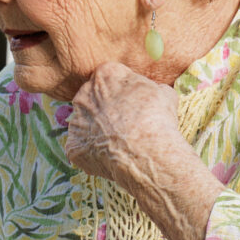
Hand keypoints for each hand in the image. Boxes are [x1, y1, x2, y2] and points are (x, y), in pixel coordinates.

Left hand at [64, 61, 220, 239]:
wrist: (149, 154)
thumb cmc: (164, 123)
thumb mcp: (166, 95)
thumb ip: (151, 90)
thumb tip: (158, 94)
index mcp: (107, 75)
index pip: (108, 77)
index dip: (120, 93)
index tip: (130, 107)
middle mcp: (84, 96)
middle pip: (91, 101)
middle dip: (104, 113)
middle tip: (125, 130)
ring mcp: (75, 123)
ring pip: (84, 126)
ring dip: (98, 136)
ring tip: (121, 150)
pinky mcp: (73, 148)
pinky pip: (81, 151)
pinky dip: (93, 158)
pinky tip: (111, 164)